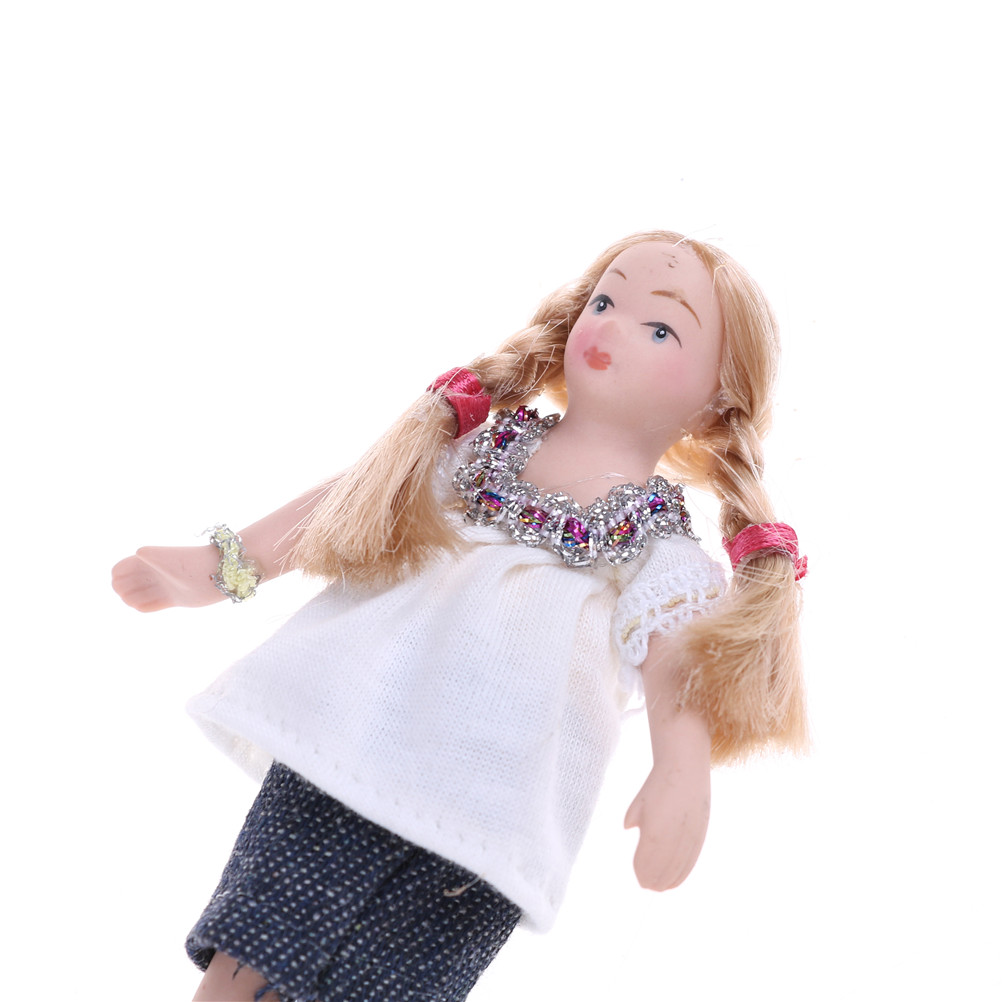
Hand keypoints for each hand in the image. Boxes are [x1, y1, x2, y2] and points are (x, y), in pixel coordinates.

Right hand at [111, 545, 223, 611]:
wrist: (217, 575)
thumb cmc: (192, 563)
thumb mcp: (169, 558)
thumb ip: (152, 555)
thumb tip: (138, 552)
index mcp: (150, 560)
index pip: (121, 568)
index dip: (117, 575)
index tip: (118, 581)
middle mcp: (156, 573)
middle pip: (128, 582)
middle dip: (122, 588)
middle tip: (125, 593)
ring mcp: (165, 586)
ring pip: (139, 594)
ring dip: (131, 598)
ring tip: (132, 600)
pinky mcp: (175, 598)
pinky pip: (153, 605)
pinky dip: (145, 606)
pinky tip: (140, 607)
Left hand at [624, 761, 709, 890]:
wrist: (685, 769)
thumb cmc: (657, 785)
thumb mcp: (639, 803)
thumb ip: (633, 819)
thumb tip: (628, 829)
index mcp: (655, 830)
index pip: (647, 862)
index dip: (642, 872)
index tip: (638, 878)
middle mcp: (674, 837)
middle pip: (663, 869)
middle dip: (653, 880)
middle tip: (646, 886)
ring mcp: (689, 837)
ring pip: (679, 868)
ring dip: (668, 880)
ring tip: (659, 887)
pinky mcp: (700, 834)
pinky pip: (691, 861)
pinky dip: (683, 872)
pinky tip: (676, 880)